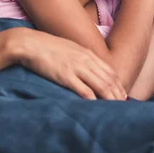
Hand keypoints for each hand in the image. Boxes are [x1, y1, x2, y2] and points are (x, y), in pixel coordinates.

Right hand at [10, 28, 126, 100]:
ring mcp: (76, 68)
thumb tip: (89, 69)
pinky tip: (97, 107)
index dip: (119, 84)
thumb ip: (81, 58)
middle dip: (118, 94)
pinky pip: (84, 90)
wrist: (30, 43)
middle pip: (109, 80)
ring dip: (110, 99)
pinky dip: (93, 100)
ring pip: (101, 85)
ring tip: (115, 109)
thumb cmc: (47, 47)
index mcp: (87, 54)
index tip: (122, 95)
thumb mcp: (69, 49)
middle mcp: (85, 60)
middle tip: (123, 107)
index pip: (110, 71)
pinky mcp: (65, 76)